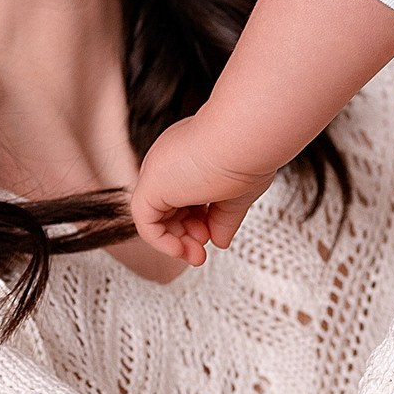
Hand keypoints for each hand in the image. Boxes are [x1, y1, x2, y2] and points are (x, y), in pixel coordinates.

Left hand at [130, 115, 275, 265]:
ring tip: (196, 255)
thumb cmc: (248, 155)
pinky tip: (180, 250)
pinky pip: (145, 222)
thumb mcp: (238, 194)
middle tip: (201, 253)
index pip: (187, 196)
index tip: (213, 236)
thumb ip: (223, 218)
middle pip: (170, 208)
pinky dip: (161, 242)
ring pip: (156, 217)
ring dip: (176, 243)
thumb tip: (219, 241)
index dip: (199, 222)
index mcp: (192, 156)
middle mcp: (172, 161)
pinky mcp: (151, 185)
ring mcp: (160, 171)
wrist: (245, 138)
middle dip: (186, 236)